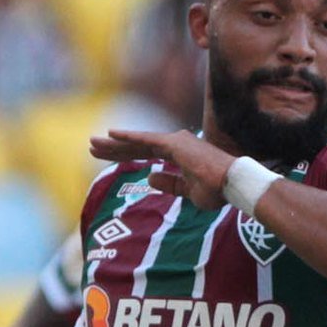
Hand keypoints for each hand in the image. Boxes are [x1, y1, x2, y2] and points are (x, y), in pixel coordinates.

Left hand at [90, 129, 237, 210]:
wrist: (233, 185)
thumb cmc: (217, 190)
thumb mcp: (189, 191)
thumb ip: (169, 183)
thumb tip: (150, 177)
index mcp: (179, 155)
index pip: (146, 153)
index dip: (126, 155)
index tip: (108, 157)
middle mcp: (175, 144)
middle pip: (138, 146)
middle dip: (114, 149)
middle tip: (93, 149)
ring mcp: (175, 142)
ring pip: (138, 142)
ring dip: (114, 144)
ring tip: (93, 144)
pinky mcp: (174, 144)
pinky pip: (146, 140)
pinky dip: (128, 137)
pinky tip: (111, 135)